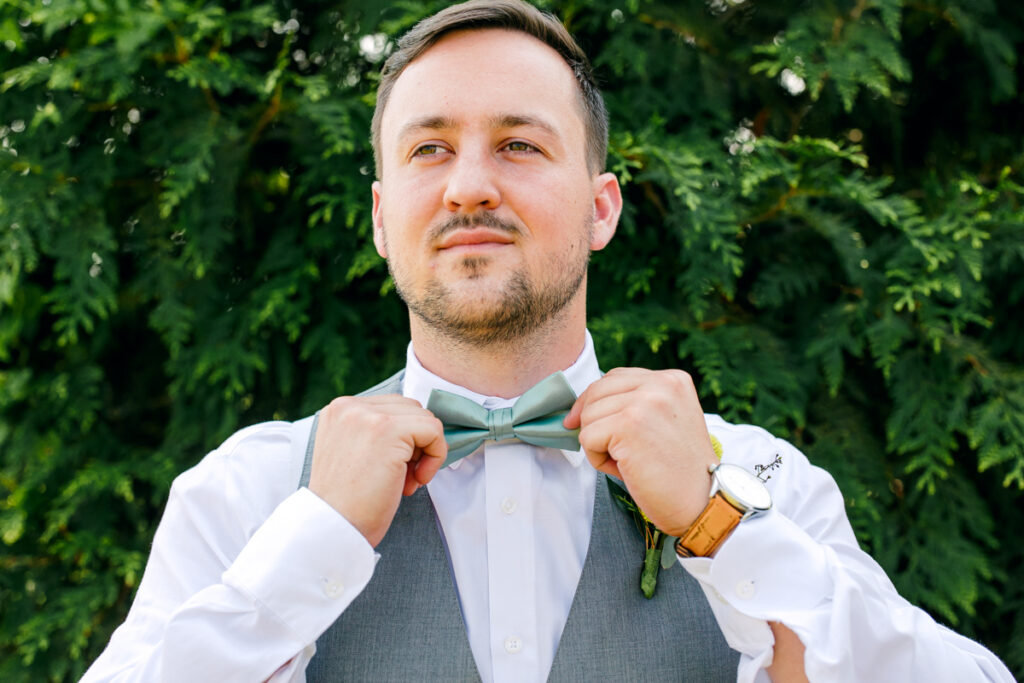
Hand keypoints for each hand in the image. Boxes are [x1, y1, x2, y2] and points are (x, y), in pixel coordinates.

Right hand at [308, 395, 446, 546]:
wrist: (334, 526)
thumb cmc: (349, 501)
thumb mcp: (354, 453)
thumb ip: (376, 433)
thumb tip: (420, 427)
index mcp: (340, 409)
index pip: (392, 408)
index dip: (404, 440)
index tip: (394, 469)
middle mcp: (349, 406)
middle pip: (410, 409)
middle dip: (416, 444)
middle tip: (402, 478)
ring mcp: (368, 415)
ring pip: (424, 418)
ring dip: (425, 452)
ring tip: (406, 481)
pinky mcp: (389, 429)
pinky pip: (434, 430)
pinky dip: (435, 456)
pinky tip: (416, 480)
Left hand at [564, 368, 717, 536]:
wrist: (701, 502)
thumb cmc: (678, 470)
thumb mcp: (664, 422)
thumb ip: (634, 404)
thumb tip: (579, 409)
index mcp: (672, 380)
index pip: (614, 377)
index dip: (596, 401)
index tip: (587, 423)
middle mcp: (661, 384)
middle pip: (596, 392)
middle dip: (592, 423)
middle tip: (611, 451)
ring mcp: (645, 402)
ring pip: (588, 415)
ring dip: (597, 444)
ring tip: (628, 461)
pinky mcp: (628, 424)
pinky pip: (587, 437)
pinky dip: (597, 459)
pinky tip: (624, 469)